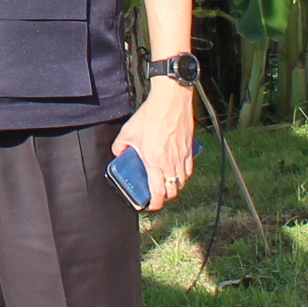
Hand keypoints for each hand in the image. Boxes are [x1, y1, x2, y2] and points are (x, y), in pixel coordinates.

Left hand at [112, 76, 196, 210]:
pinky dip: (183, 175)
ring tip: (166, 184)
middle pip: (173, 191)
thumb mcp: (128, 131)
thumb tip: (118, 153)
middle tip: (157, 196)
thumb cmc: (150, 115)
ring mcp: (182, 156)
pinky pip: (189, 169)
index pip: (158, 192)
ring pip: (182, 181)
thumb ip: (120, 145)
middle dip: (165, 198)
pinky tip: (177, 172)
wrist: (171, 100)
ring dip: (175, 187)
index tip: (149, 206)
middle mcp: (170, 163)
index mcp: (155, 162)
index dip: (155, 204)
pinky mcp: (189, 148)